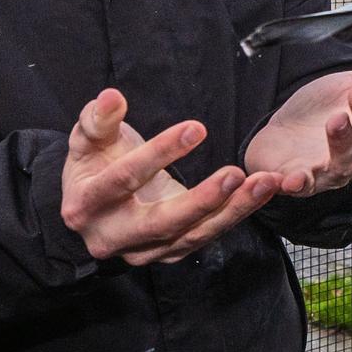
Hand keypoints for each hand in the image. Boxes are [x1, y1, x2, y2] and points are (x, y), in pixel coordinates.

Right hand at [61, 88, 281, 265]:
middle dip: (202, 200)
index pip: (124, 180)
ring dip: (233, 209)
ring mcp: (142, 251)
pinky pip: (206, 236)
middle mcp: (111, 236)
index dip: (160, 153)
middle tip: (237, 173)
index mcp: (86, 204)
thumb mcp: (88, 139)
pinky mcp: (168, 253)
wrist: (94, 205)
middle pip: (161, 223)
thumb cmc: (94, 164)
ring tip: (265, 182)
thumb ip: (98, 120)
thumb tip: (111, 97)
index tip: (197, 128)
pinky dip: (235, 214)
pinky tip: (260, 192)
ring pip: (192, 235)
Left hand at [245, 63, 351, 196]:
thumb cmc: (320, 111)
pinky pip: (307, 186)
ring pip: (348, 162)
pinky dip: (301, 183)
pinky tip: (296, 177)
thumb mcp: (344, 87)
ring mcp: (336, 170)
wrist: (283, 132)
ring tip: (336, 120)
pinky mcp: (307, 182)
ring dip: (343, 142)